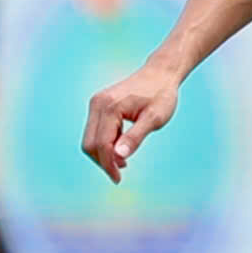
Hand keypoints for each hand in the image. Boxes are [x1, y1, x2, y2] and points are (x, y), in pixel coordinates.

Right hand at [81, 62, 180, 183]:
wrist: (160, 73)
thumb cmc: (161, 95)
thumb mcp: (154, 118)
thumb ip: (136, 137)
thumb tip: (119, 157)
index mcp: (109, 107)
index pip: (101, 144)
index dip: (108, 165)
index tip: (118, 179)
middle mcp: (98, 104)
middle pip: (89, 144)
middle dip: (103, 162)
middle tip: (120, 174)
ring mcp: (96, 104)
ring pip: (90, 139)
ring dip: (104, 154)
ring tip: (124, 163)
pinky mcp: (99, 105)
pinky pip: (96, 131)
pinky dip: (105, 144)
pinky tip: (121, 150)